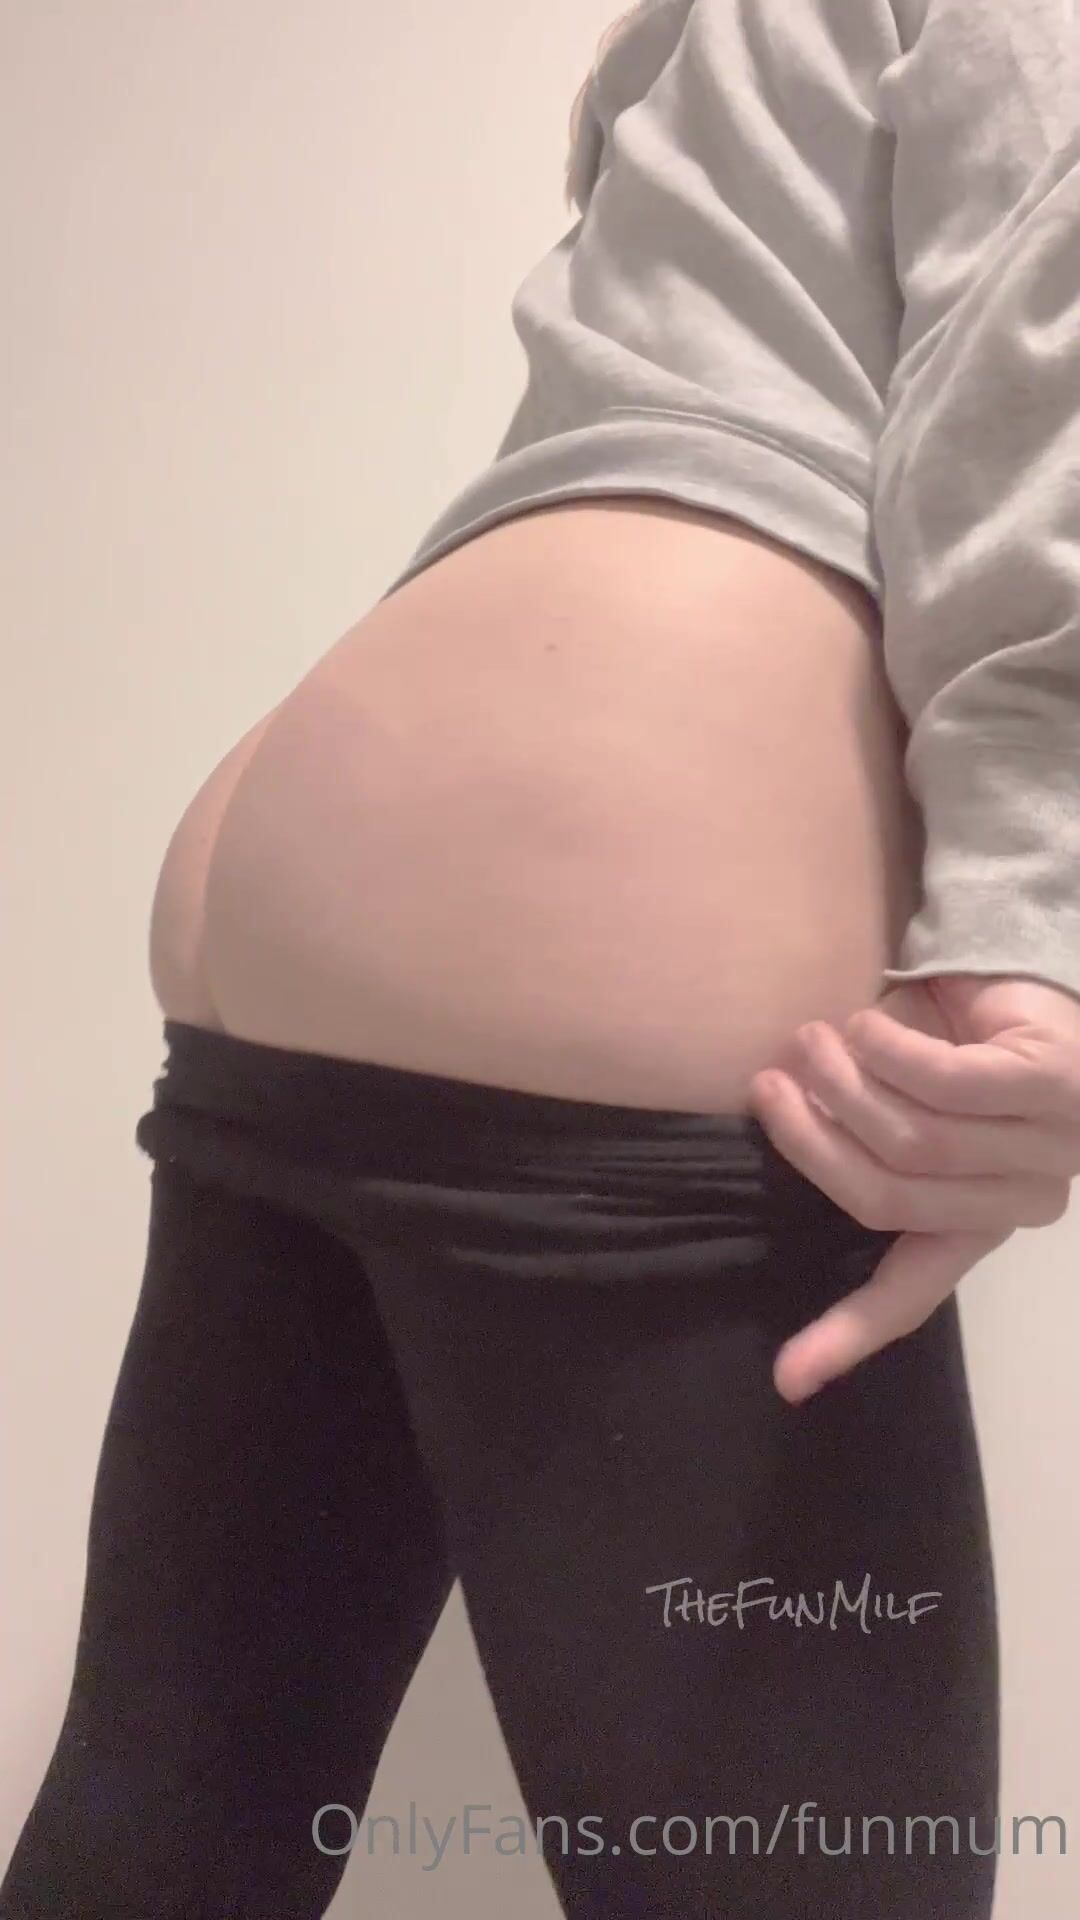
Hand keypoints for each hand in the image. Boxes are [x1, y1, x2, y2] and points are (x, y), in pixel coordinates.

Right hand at [746, 974, 1079, 1403]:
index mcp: (981, 1223)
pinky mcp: (1052, 1082)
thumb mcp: (898, 1108)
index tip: (788, 1380)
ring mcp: (1049, 1145)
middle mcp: (1025, 1198)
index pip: (912, 1292)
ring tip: (806, 1041)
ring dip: (841, 1083)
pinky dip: (886, 1050)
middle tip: (766, 1086)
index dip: (847, 1335)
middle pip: (886, 1197)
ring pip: (912, 1140)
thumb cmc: (955, 1044)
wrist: (1025, 974)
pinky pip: (943, 1082)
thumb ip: (857, 1149)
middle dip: (810, 1141)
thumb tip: (778, 1143)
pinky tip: (863, 1023)